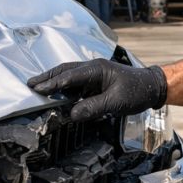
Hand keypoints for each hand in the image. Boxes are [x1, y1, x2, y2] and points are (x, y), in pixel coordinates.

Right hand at [27, 59, 167, 121]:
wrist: (152, 87)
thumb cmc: (136, 91)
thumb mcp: (116, 102)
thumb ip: (93, 107)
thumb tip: (72, 114)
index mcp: (96, 69)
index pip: (70, 75)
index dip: (53, 83)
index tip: (37, 88)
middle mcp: (92, 68)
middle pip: (65, 71)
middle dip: (48, 77)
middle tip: (30, 84)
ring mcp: (94, 74)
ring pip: (69, 76)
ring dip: (54, 81)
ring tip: (38, 87)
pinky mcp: (96, 82)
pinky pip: (76, 83)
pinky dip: (63, 87)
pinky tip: (56, 94)